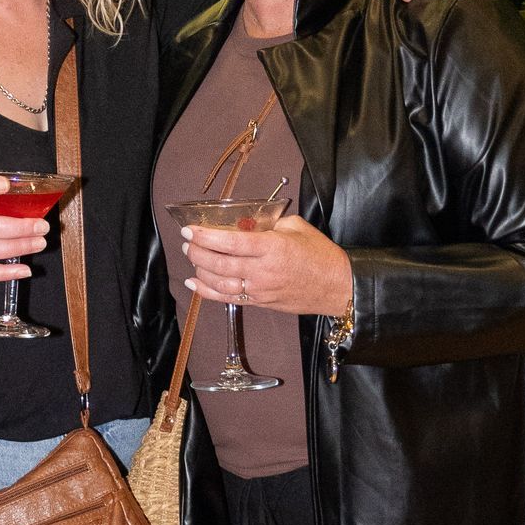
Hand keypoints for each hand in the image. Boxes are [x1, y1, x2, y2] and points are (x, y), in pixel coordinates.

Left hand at [182, 213, 353, 318]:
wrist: (337, 287)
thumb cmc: (320, 255)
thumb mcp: (297, 227)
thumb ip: (269, 223)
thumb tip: (248, 222)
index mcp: (271, 248)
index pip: (230, 242)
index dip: (206, 236)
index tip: (189, 229)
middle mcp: (262, 270)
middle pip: (219, 263)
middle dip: (197, 251)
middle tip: (187, 242)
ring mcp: (259, 289)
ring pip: (219, 282)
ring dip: (200, 269)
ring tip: (191, 256)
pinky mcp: (259, 302)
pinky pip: (227, 298)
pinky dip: (207, 292)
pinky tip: (194, 282)